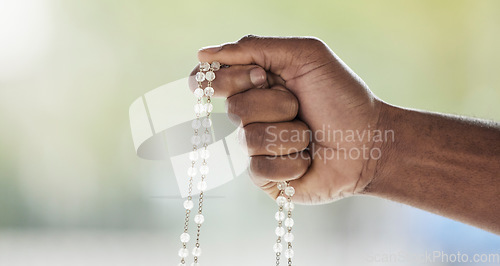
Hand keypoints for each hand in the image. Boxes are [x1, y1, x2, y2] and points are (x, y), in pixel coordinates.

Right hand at [190, 35, 384, 204]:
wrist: (371, 141)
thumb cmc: (342, 97)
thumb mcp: (305, 56)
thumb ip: (256, 47)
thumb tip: (203, 54)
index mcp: (257, 83)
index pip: (214, 80)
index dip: (224, 80)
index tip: (256, 78)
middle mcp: (252, 114)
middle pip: (235, 108)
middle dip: (276, 104)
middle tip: (299, 105)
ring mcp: (257, 147)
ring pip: (247, 139)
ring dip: (289, 134)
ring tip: (310, 135)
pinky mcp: (265, 176)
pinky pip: (258, 168)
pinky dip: (291, 161)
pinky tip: (307, 158)